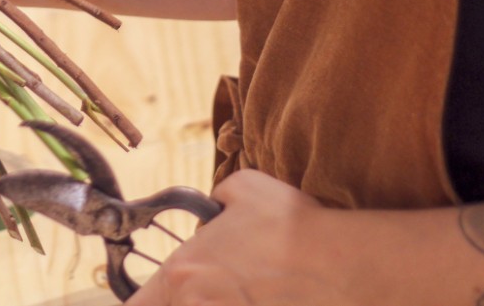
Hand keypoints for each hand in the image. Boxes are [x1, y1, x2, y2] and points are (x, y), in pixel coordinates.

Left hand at [128, 170, 350, 304]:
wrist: (343, 265)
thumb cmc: (291, 225)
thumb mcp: (241, 189)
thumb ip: (213, 201)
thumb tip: (213, 212)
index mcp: (182, 273)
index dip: (140, 303)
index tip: (150, 298)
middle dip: (185, 302)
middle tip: (209, 292)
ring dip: (216, 304)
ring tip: (249, 292)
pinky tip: (268, 298)